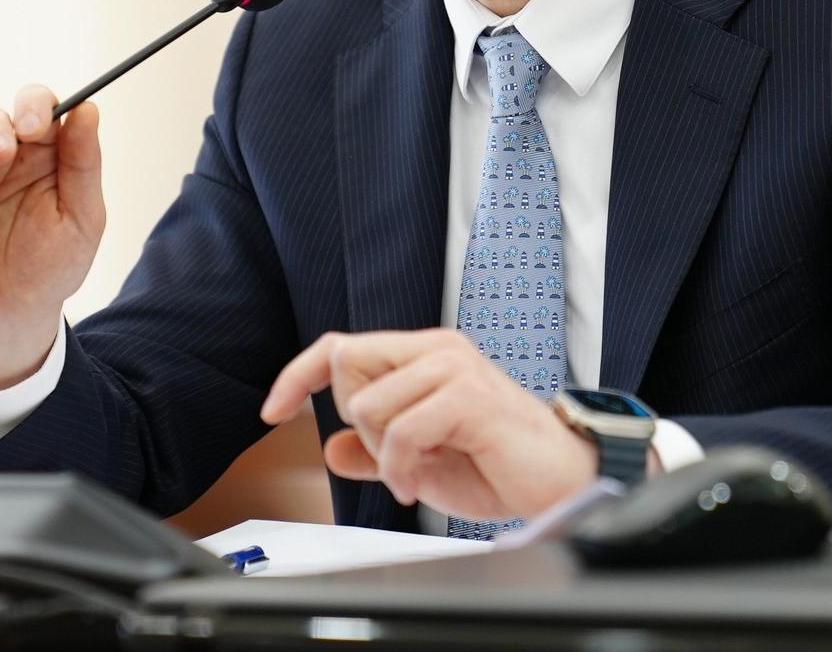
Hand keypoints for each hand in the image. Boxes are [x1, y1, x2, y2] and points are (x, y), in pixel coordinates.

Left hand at [260, 329, 596, 520]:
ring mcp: (452, 367)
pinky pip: (400, 430)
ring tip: (418, 471)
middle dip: (358, 424)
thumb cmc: (499, 465)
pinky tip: (420, 483)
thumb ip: (378, 450)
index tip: (273, 411)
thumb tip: (336, 448)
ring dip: (384, 454)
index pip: (342, 347)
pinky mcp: (467, 395)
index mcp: (423, 354)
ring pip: (369, 404)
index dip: (298, 375)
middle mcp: (436, 349)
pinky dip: (401, 468)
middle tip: (396, 455)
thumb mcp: (421, 461)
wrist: (558, 482)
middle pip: (347, 366)